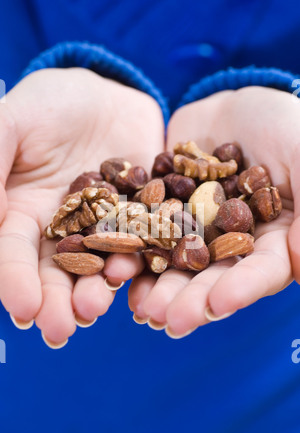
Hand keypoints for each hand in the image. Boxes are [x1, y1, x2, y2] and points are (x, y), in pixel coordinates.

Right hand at [0, 68, 163, 345]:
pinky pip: (141, 245)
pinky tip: (136, 280)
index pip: (13, 252)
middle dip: (55, 301)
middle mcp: (63, 230)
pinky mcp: (141, 220)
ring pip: (97, 266)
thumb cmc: (49, 103)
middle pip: (55, 271)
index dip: (15, 280)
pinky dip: (139, 264)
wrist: (106, 96)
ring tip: (94, 311)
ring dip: (95, 291)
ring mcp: (104, 229)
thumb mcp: (10, 121)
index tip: (22, 309)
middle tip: (58, 331)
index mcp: (24, 213)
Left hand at [129, 86, 295, 337]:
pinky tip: (118, 273)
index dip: (241, 289)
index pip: (262, 271)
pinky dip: (135, 254)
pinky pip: (148, 236)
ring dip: (161, 288)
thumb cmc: (283, 124)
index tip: (218, 305)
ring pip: (178, 264)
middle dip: (193, 299)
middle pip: (215, 277)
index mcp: (274, 238)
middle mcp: (233, 243)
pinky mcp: (165, 213)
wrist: (236, 101)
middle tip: (170, 321)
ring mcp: (196, 230)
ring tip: (142, 308)